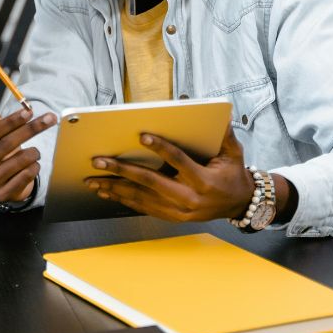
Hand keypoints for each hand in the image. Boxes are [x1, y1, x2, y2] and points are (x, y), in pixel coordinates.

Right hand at [0, 95, 56, 204]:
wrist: (4, 179)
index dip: (10, 121)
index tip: (28, 111)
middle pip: (6, 145)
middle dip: (30, 129)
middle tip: (49, 118)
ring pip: (19, 161)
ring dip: (33, 152)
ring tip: (35, 151)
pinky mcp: (2, 195)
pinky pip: (25, 176)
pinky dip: (34, 167)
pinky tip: (33, 165)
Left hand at [84, 128, 249, 222]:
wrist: (239, 204)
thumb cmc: (233, 175)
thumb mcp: (234, 153)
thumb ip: (224, 134)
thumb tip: (218, 114)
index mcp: (204, 180)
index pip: (179, 161)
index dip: (161, 148)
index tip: (142, 136)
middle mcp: (189, 198)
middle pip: (150, 182)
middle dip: (122, 171)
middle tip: (99, 161)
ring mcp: (179, 211)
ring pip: (142, 199)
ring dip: (115, 188)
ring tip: (93, 180)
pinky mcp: (173, 217)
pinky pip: (144, 208)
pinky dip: (124, 200)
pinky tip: (108, 192)